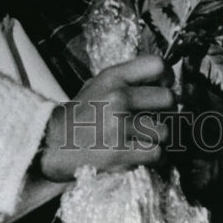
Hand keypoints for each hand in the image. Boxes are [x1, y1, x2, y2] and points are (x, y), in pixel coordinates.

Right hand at [37, 54, 173, 181]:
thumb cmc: (83, 113)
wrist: (53, 143)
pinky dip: (156, 157)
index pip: (158, 65)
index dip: (167, 77)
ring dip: (160, 138)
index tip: (164, 88)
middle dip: (167, 111)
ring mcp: (119, 125)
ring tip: (147, 139)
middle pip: (169, 99)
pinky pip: (157, 153)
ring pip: (166, 130)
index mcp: (114, 77)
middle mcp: (118, 97)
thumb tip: (167, 81)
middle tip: (156, 118)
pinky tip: (146, 154)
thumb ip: (129, 79)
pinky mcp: (120, 152)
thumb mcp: (100, 84)